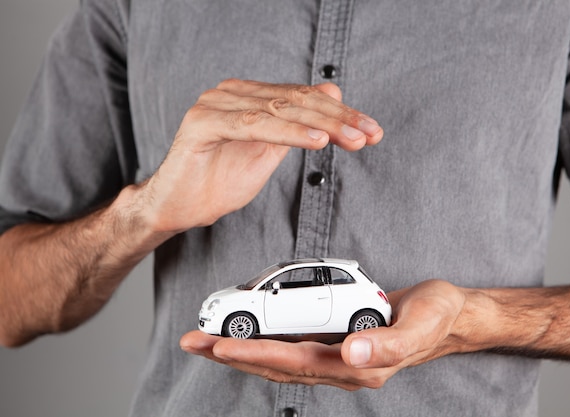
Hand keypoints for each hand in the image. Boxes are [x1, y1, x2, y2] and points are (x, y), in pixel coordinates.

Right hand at [133, 79, 382, 232]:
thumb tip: (332, 95)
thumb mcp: (269, 152)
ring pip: (280, 110)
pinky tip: (316, 141)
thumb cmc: (217, 181)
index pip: (303, 98)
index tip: (370, 130)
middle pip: (296, 101)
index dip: (340, 114)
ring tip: (351, 139)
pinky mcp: (203, 123)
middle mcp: (232, 93)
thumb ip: (298, 125)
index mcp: (249, 96)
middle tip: (368, 134)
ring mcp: (216, 104)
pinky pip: (254, 125)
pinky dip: (289, 133)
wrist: (176, 206)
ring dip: (321, 125)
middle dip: (338, 119)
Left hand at [180, 280, 466, 389]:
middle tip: (194, 342)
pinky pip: (292, 346)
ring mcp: (336, 357)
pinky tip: (247, 334)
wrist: (447, 317)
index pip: (296, 362)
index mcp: (358, 367)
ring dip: (242, 350)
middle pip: (277, 366)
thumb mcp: (420, 325)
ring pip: (279, 359)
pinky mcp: (335, 343)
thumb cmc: (435, 318)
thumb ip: (387, 345)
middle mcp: (342, 367)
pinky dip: (264, 342)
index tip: (221, 346)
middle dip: (234, 355)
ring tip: (207, 341)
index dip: (257, 355)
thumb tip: (351, 355)